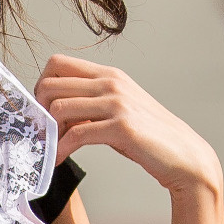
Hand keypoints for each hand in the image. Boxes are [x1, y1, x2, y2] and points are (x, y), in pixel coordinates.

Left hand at [36, 54, 222, 199]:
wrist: (184, 155)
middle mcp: (111, 83)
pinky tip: (60, 160)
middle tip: (42, 132)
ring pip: (59, 107)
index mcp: (109, 75)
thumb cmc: (148, 137)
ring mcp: (117, 103)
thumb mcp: (117, 111)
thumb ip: (90, 106)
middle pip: (50, 83)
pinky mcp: (122, 127)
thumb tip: (56, 112)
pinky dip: (61, 149)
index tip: (43, 110)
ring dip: (48, 132)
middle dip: (38, 110)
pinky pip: (76, 135)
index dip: (41, 85)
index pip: (57, 63)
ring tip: (51, 149)